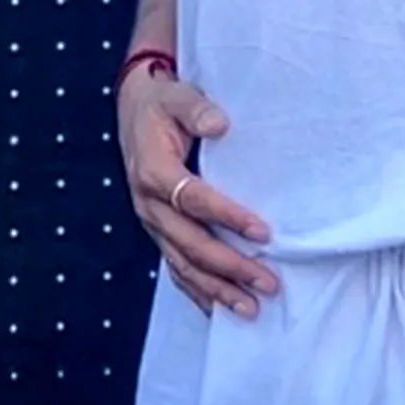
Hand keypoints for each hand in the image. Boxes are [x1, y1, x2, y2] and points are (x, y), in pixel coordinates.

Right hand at [117, 66, 278, 317]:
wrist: (136, 108)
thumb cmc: (163, 102)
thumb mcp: (177, 95)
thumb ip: (197, 109)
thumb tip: (220, 124)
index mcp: (154, 172)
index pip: (195, 201)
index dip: (228, 218)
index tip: (263, 232)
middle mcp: (149, 204)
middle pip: (191, 244)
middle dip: (230, 268)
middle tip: (268, 283)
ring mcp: (152, 222)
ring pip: (183, 265)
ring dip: (216, 289)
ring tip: (251, 309)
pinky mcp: (159, 230)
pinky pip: (176, 267)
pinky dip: (197, 291)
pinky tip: (220, 309)